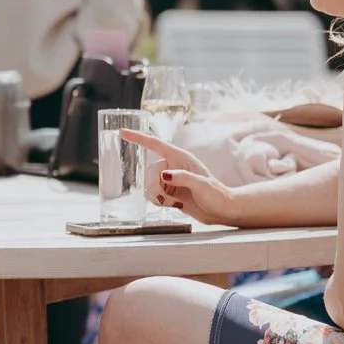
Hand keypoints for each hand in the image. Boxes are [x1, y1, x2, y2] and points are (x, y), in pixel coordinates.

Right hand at [121, 130, 239, 224]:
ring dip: (157, 196)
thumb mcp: (201, 185)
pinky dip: (159, 201)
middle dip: (153, 186)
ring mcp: (170, 179)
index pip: (154, 144)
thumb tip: (164, 175)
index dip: (137, 138)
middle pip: (149, 170)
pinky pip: (153, 194)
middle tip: (167, 197)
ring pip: (148, 184)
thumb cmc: (216, 195)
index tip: (122, 132)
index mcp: (180, 157)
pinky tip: (173, 204)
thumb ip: (182, 178)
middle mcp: (173, 166)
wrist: (221, 211)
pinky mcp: (169, 192)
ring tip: (173, 202)